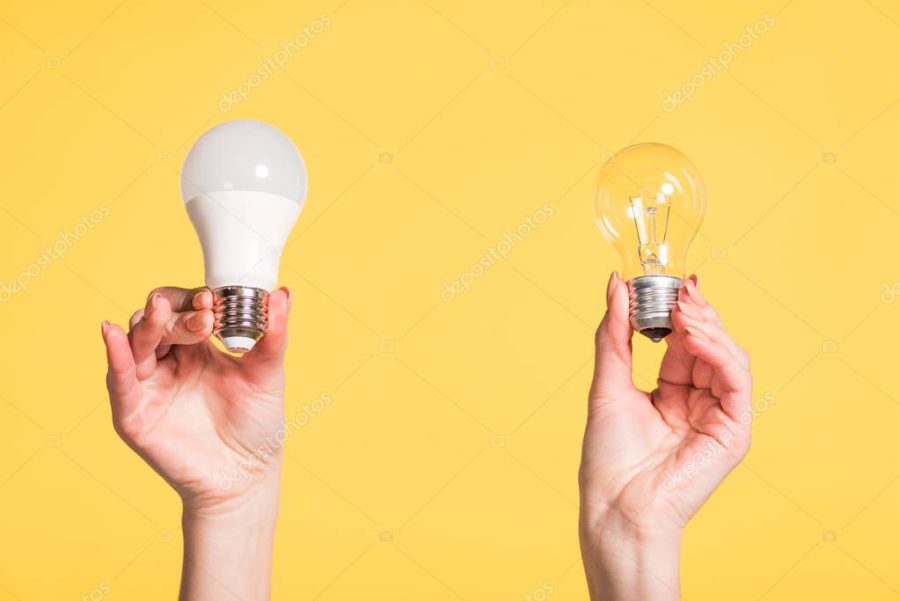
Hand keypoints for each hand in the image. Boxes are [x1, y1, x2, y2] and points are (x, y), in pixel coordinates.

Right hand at [101, 286, 291, 600]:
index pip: (186, 309)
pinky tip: (114, 335)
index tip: (213, 301)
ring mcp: (149, 385)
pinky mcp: (133, 412)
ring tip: (161, 313)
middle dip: (178, 314)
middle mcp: (170, 360)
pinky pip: (119, 380)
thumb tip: (284, 293)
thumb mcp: (268, 374)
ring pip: (137, 342)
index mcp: (199, 346)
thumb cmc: (256, 425)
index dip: (196, 301)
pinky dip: (116, 356)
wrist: (245, 476)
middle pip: (158, 320)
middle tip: (203, 318)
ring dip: (149, 325)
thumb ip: (273, 335)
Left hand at [578, 273, 750, 599]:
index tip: (666, 283)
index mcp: (671, 393)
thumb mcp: (607, 383)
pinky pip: (735, 380)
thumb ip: (614, 334)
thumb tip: (615, 284)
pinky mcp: (733, 431)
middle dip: (696, 313)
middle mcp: (698, 401)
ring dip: (708, 327)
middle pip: (709, 344)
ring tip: (684, 308)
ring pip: (728, 356)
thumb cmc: (609, 456)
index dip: (677, 311)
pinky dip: (719, 353)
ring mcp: (718, 415)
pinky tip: (695, 335)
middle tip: (679, 289)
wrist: (617, 505)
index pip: (684, 341)